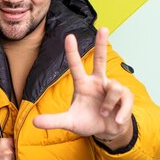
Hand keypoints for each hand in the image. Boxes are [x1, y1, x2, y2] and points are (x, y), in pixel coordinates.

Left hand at [32, 28, 133, 144]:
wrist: (107, 131)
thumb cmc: (88, 121)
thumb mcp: (70, 122)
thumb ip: (54, 121)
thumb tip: (34, 122)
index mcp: (83, 84)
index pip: (76, 66)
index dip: (72, 52)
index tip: (69, 36)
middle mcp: (98, 81)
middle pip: (100, 59)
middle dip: (102, 44)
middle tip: (103, 28)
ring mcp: (112, 87)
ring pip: (113, 89)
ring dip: (108, 105)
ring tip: (104, 114)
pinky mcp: (125, 96)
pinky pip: (123, 100)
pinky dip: (120, 113)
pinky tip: (116, 119)